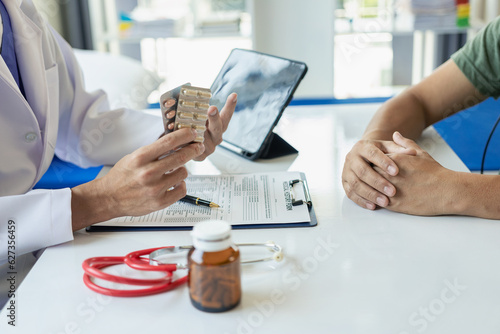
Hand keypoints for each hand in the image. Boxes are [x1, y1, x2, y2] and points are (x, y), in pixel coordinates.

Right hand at [71, 128, 204, 228]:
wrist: (109, 198)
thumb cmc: (122, 176)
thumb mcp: (134, 157)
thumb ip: (154, 151)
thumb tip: (176, 141)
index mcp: (140, 158)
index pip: (169, 141)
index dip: (185, 135)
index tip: (193, 132)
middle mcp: (148, 173)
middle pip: (181, 157)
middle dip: (194, 149)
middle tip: (198, 146)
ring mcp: (155, 189)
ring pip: (183, 173)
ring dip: (182, 170)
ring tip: (174, 170)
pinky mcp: (159, 202)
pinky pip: (182, 189)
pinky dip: (180, 185)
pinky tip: (174, 183)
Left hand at [162, 93, 236, 160]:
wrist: (182, 149)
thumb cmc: (189, 129)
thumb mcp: (193, 116)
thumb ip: (191, 106)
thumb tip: (183, 89)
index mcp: (218, 126)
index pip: (226, 115)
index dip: (230, 106)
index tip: (233, 95)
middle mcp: (216, 137)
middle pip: (218, 127)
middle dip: (214, 117)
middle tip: (212, 108)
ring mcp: (210, 147)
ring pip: (206, 139)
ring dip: (200, 132)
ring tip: (193, 125)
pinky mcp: (200, 156)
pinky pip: (196, 149)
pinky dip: (191, 143)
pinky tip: (186, 139)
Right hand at [342, 132, 416, 209]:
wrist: (364, 156)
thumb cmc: (380, 153)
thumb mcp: (389, 147)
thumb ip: (401, 149)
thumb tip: (413, 153)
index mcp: (362, 146)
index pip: (372, 153)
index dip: (383, 162)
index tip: (396, 172)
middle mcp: (351, 158)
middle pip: (362, 171)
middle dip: (378, 182)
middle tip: (393, 191)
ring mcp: (346, 171)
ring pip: (356, 184)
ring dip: (371, 194)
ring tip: (385, 202)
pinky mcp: (344, 183)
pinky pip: (350, 193)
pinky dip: (361, 200)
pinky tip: (373, 206)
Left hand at [373, 132, 454, 215]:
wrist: (446, 191)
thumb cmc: (434, 172)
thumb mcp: (420, 153)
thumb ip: (404, 144)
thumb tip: (395, 134)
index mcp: (393, 160)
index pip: (372, 160)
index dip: (371, 163)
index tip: (371, 165)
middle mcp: (389, 174)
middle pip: (368, 174)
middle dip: (367, 175)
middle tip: (367, 177)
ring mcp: (390, 190)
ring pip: (370, 189)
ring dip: (369, 188)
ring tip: (371, 188)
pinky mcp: (394, 204)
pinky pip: (377, 201)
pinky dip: (375, 200)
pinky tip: (377, 198)